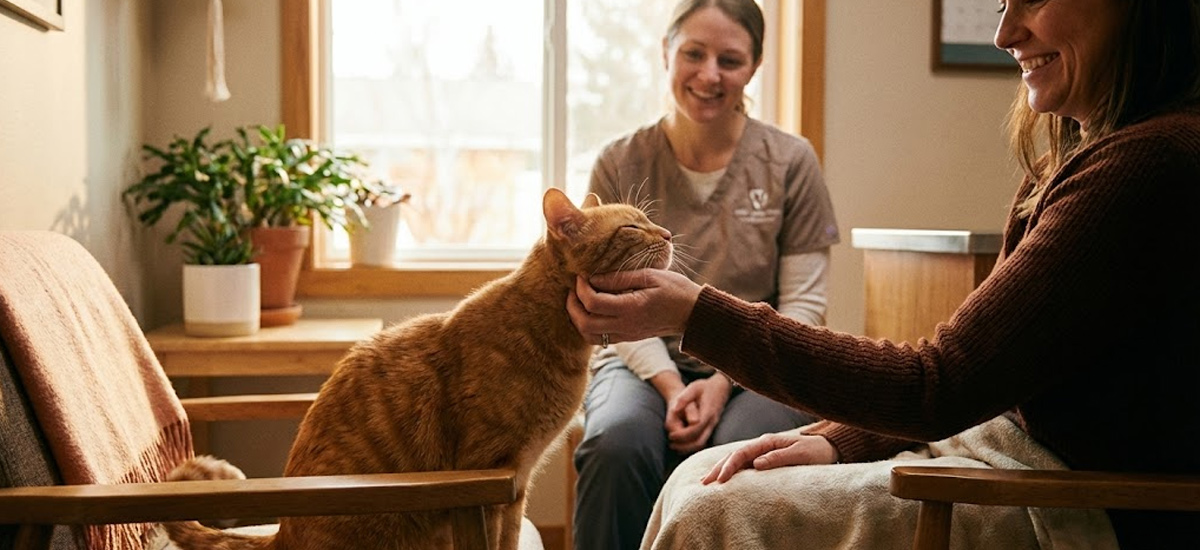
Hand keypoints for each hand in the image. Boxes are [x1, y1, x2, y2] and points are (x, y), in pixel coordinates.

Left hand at [566, 269, 703, 344]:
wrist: (692, 313)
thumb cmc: (675, 289)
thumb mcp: (650, 275)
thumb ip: (620, 277)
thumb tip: (593, 277)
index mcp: (631, 308)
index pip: (593, 303)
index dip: (581, 288)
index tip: (582, 275)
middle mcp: (626, 326)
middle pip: (585, 324)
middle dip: (572, 306)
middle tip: (574, 288)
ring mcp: (626, 335)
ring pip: (588, 336)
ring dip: (577, 318)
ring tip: (579, 300)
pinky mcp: (627, 338)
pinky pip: (598, 338)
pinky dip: (588, 325)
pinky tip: (592, 309)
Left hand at [665, 375, 731, 453]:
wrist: (721, 388)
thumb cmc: (705, 387)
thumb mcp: (693, 387)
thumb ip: (684, 398)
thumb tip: (675, 409)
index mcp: (707, 412)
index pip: (695, 428)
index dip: (682, 434)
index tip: (670, 435)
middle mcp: (712, 422)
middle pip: (700, 441)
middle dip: (684, 446)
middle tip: (671, 444)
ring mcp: (713, 426)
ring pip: (702, 444)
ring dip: (688, 448)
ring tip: (674, 446)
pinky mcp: (711, 428)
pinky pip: (703, 441)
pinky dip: (692, 446)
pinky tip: (682, 445)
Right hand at [701, 431, 838, 484]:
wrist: (827, 447)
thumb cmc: (816, 451)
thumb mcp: (800, 455)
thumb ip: (778, 457)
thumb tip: (756, 464)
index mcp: (767, 441)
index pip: (742, 453)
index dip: (729, 466)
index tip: (721, 480)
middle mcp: (761, 444)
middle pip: (733, 454)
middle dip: (717, 468)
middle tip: (704, 482)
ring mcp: (762, 450)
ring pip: (735, 458)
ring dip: (720, 468)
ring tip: (706, 480)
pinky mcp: (764, 457)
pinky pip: (743, 464)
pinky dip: (730, 470)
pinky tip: (722, 476)